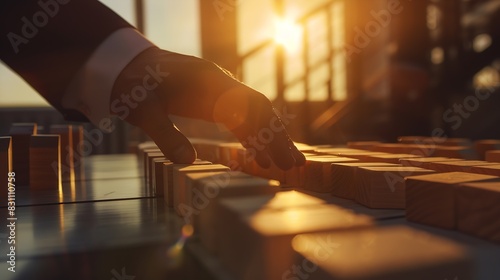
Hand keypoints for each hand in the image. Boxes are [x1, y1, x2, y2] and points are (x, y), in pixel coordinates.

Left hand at [110, 47, 304, 169]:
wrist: (128, 65)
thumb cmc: (134, 86)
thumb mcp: (144, 111)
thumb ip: (165, 134)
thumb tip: (186, 162)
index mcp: (208, 82)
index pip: (245, 107)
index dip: (263, 132)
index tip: (275, 158)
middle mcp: (221, 82)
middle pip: (259, 108)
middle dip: (278, 136)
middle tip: (294, 165)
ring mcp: (220, 89)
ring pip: (254, 111)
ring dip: (271, 136)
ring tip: (286, 162)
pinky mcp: (215, 97)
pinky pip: (241, 115)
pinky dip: (253, 134)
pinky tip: (260, 153)